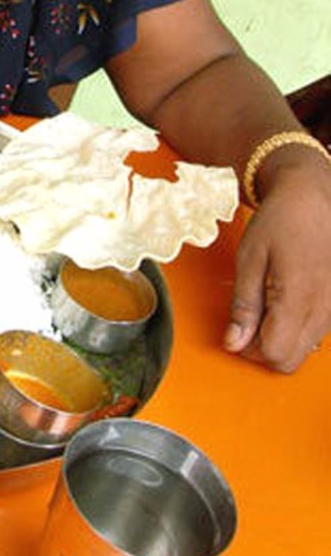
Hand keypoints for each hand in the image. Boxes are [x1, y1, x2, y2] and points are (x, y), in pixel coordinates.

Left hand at [224, 150, 330, 371]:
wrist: (313, 196)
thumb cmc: (280, 220)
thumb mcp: (249, 259)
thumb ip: (243, 305)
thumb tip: (234, 342)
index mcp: (298, 299)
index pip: (273, 354)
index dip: (247, 347)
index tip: (235, 328)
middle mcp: (322, 310)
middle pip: (290, 359)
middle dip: (262, 348)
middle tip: (246, 318)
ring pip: (305, 350)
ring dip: (281, 339)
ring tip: (264, 304)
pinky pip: (317, 334)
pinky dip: (297, 329)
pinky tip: (283, 303)